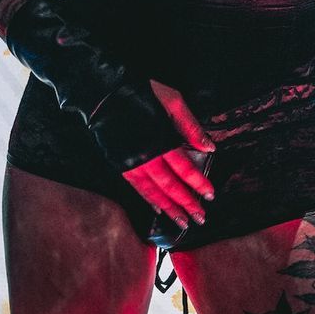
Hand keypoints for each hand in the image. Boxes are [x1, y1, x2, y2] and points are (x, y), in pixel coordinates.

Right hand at [120, 79, 215, 230]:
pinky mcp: (120, 164)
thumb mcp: (172, 101)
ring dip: (169, 208)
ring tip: (182, 222)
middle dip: (186, 203)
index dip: (198, 184)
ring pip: (153, 192)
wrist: (104, 94)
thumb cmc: (141, 92)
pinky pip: (137, 188)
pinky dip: (149, 200)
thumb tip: (208, 148)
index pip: (184, 169)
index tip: (210, 195)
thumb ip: (190, 126)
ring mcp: (131, 162)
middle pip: (170, 186)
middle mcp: (146, 156)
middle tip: (200, 218)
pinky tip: (159, 209)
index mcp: (161, 140)